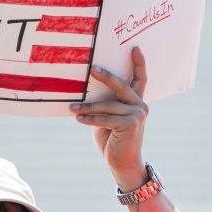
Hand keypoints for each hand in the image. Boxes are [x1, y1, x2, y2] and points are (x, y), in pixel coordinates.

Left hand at [70, 47, 148, 189]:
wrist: (122, 163)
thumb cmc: (112, 139)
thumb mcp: (107, 118)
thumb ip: (104, 104)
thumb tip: (83, 93)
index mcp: (136, 101)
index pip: (140, 79)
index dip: (138, 63)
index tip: (134, 48)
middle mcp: (140, 105)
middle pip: (121, 85)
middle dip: (106, 76)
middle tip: (92, 69)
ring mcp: (138, 114)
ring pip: (108, 105)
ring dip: (87, 107)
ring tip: (72, 108)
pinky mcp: (131, 124)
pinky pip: (106, 118)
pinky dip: (90, 119)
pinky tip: (78, 119)